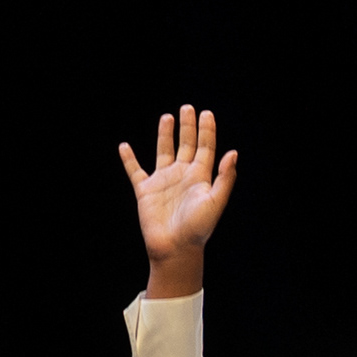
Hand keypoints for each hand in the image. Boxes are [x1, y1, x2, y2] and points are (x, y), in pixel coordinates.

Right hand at [118, 106, 237, 295]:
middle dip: (187, 126)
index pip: (205, 147)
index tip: (207, 113)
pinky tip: (124, 146)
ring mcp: (163, 181)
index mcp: (200, 177)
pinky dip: (129, 159)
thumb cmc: (198, 228)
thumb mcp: (216, 202)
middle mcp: (182, 175)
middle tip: (187, 108)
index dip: (207, 130)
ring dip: (164, 135)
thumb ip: (224, 177)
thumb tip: (232, 152)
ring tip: (166, 117)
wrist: (175, 247)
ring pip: (164, 151)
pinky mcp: (145, 190)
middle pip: (186, 144)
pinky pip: (135, 170)